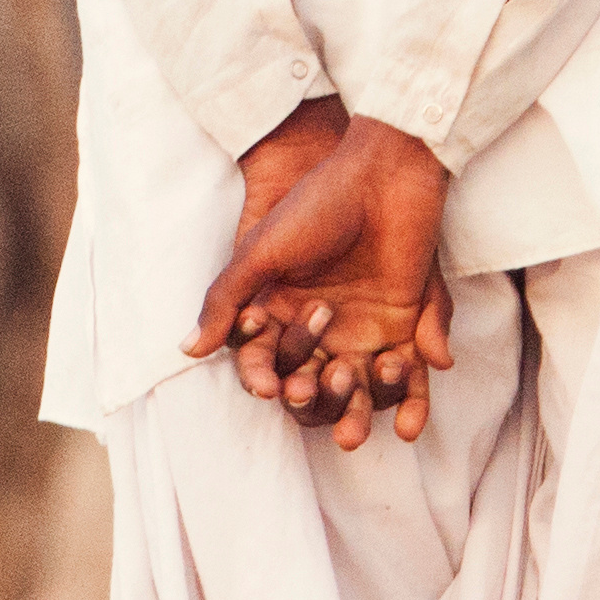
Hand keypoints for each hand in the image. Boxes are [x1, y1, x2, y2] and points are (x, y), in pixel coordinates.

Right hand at [192, 107, 457, 448]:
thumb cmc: (316, 205)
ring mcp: (363, 330)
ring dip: (359, 408)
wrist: (383, 173)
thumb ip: (225, 299)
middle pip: (311, 388)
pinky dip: (411, 404)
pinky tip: (411, 426)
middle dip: (314, 398)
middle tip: (320, 382)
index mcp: (279, 311)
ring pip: (358, 393)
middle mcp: (319, 330)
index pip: (265, 362)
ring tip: (357, 385)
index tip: (269, 385)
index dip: (264, 377)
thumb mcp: (261, 250)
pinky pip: (409, 379)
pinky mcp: (405, 326)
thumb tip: (188, 349)